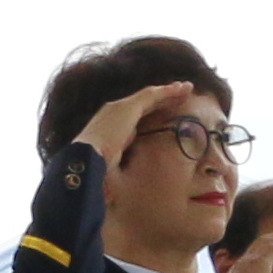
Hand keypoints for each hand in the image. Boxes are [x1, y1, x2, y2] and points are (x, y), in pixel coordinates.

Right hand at [75, 78, 202, 171]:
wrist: (86, 159)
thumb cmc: (94, 168)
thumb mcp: (109, 167)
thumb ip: (118, 166)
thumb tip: (120, 183)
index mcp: (109, 125)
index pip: (134, 116)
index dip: (151, 112)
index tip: (164, 113)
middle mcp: (113, 112)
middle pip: (144, 103)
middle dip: (162, 99)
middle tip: (179, 95)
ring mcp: (121, 107)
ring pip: (150, 96)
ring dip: (169, 92)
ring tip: (186, 88)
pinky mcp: (129, 106)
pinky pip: (153, 95)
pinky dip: (168, 91)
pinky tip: (181, 89)